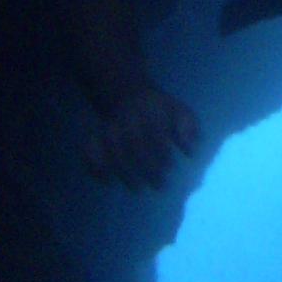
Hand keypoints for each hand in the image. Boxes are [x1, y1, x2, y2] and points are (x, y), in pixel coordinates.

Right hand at [85, 83, 199, 190]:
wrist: (127, 94)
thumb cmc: (159, 109)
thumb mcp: (179, 109)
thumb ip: (188, 127)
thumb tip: (191, 150)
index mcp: (150, 111)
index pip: (155, 133)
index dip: (162, 152)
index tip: (170, 168)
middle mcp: (128, 119)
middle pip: (135, 146)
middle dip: (146, 168)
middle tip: (157, 185)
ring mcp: (109, 128)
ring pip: (113, 151)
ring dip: (123, 171)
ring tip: (136, 188)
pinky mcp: (95, 136)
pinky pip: (89, 150)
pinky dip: (94, 165)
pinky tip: (105, 180)